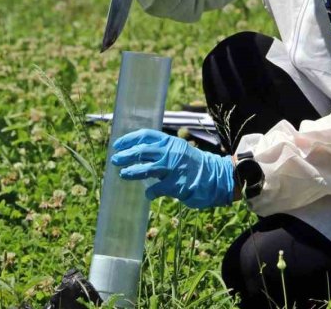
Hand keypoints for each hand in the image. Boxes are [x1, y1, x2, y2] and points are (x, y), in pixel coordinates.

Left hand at [111, 129, 234, 208]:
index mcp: (171, 142)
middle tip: (115, 159)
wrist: (216, 177)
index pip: (146, 135)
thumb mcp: (179, 150)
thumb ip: (162, 150)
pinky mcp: (176, 184)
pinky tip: (148, 194)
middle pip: (142, 151)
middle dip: (126, 155)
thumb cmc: (194, 165)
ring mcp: (173, 168)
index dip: (129, 139)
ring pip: (146, 168)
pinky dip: (150, 192)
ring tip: (122, 174)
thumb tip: (139, 152)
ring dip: (131, 172)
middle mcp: (171, 152)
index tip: (117, 144)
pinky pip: (157, 188)